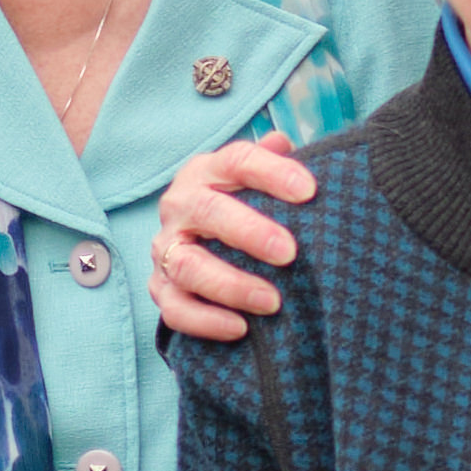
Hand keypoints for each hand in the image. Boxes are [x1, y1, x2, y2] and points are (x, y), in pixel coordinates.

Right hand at [151, 137, 316, 342]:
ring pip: (189, 266)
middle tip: (289, 252)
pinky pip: (175, 309)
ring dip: (231, 285)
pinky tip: (240, 329)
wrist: (200, 241)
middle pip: (208, 212)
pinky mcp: (161, 287)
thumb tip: (282, 141)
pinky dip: (206, 321)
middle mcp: (180, 205)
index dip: (272, 172)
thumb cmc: (244, 208)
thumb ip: (272, 163)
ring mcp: (166, 248)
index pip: (237, 161)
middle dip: (250, 232)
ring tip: (272, 301)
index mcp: (207, 172)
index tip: (309, 191)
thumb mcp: (257, 182)